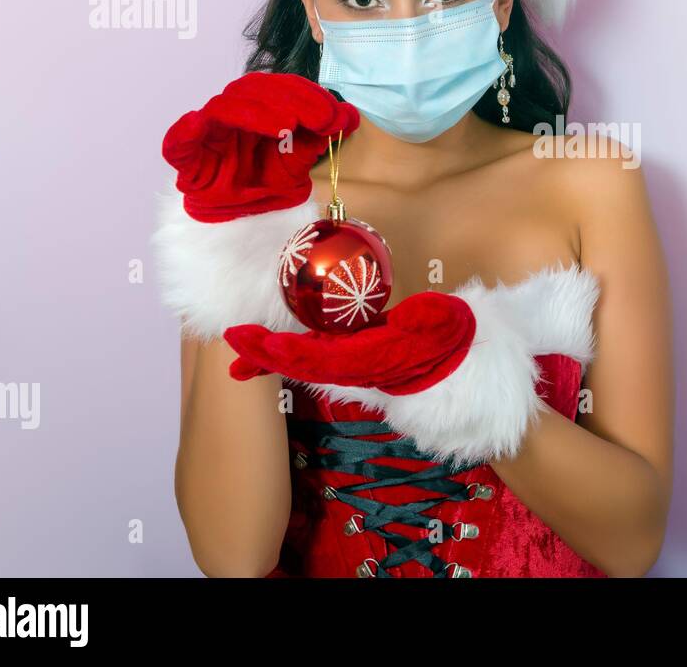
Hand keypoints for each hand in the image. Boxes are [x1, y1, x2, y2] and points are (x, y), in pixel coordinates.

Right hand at [162, 72, 359, 221]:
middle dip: (289, 100)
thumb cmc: (265, 184)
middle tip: (316, 118)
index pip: (280, 88)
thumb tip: (349, 115)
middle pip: (253, 90)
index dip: (308, 96)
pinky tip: (198, 124)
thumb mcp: (299, 162)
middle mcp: (232, 115)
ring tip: (285, 126)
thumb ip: (318, 138)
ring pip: (222, 108)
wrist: (239, 221)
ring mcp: (208, 134)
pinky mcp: (186, 160)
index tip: (334, 115)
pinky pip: (178, 143)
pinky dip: (185, 132)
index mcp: (258, 110)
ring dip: (254, 112)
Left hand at [222, 292, 476, 395]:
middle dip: (266, 356)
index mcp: (373, 360)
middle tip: (231, 342)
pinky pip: (311, 359)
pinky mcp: (348, 360)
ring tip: (236, 357)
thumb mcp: (445, 324)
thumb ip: (432, 317)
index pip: (326, 359)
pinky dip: (287, 356)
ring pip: (302, 364)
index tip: (264, 343)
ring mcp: (348, 367)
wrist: (455, 375)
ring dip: (268, 359)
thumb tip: (418, 310)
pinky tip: (266, 350)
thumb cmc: (448, 343)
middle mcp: (354, 369)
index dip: (295, 352)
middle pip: (302, 364)